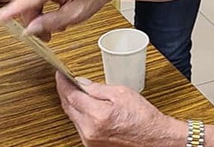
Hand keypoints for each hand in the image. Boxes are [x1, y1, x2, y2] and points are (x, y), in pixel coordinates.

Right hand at [0, 0, 107, 40]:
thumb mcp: (75, 15)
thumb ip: (52, 22)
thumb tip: (30, 30)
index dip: (16, 8)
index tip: (2, 18)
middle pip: (27, 2)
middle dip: (32, 22)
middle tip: (45, 37)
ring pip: (26, 2)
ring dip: (34, 18)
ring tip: (49, 29)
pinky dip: (36, 11)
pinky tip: (47, 18)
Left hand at [55, 74, 185, 146]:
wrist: (153, 138)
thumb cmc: (142, 116)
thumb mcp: (121, 93)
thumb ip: (97, 88)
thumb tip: (81, 83)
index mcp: (97, 115)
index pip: (71, 96)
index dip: (63, 83)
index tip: (60, 74)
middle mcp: (89, 131)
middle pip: (68, 107)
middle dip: (65, 92)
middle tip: (66, 80)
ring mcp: (89, 140)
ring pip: (72, 116)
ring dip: (72, 103)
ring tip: (77, 91)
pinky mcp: (92, 145)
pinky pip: (79, 125)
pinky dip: (79, 113)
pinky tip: (84, 106)